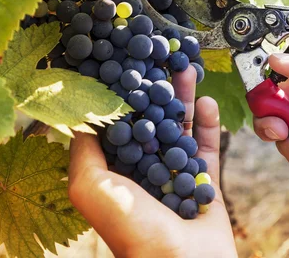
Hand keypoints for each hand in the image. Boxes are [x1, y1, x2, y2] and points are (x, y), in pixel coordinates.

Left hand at [69, 67, 236, 257]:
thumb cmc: (132, 229)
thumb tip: (80, 116)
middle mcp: (144, 170)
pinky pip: (206, 147)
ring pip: (179, 128)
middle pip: (151, 120)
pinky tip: (207, 102)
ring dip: (183, 99)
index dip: (122, 94)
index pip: (118, 124)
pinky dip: (207, 124)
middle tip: (161, 59)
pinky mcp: (203, 181)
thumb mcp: (92, 188)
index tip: (126, 64)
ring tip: (187, 70)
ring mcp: (174, 174)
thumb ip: (84, 151)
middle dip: (155, 89)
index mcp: (115, 172)